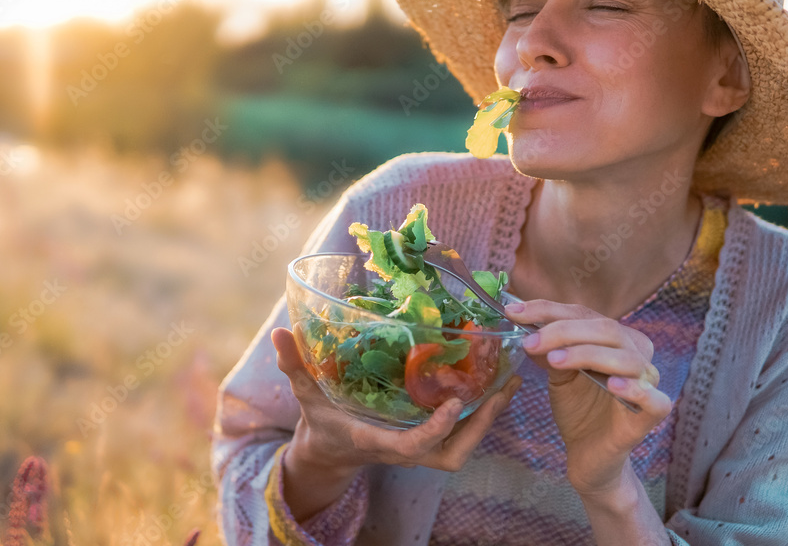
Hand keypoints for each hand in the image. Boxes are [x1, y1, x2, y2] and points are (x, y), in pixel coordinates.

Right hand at [272, 324, 520, 474]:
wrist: (330, 452)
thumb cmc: (321, 422)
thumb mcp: (306, 394)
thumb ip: (295, 367)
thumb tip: (280, 333)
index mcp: (377, 441)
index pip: (412, 447)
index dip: (436, 430)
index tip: (454, 403)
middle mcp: (403, 450)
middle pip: (452, 453)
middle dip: (480, 426)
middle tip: (500, 389)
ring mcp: (418, 448)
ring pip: (462, 447)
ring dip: (487, 420)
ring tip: (507, 384)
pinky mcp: (425, 440)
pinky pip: (460, 436)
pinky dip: (479, 414)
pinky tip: (492, 384)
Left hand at [504, 301, 671, 496]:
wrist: (587, 452)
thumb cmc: (578, 407)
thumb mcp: (558, 373)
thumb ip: (551, 349)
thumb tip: (527, 324)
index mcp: (615, 338)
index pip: (584, 314)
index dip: (549, 310)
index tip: (515, 312)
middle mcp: (636, 354)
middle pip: (607, 330)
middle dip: (564, 331)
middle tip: (531, 341)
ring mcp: (648, 384)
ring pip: (626, 359)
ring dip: (587, 354)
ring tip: (554, 360)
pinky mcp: (651, 415)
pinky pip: (654, 400)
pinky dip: (635, 389)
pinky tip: (612, 385)